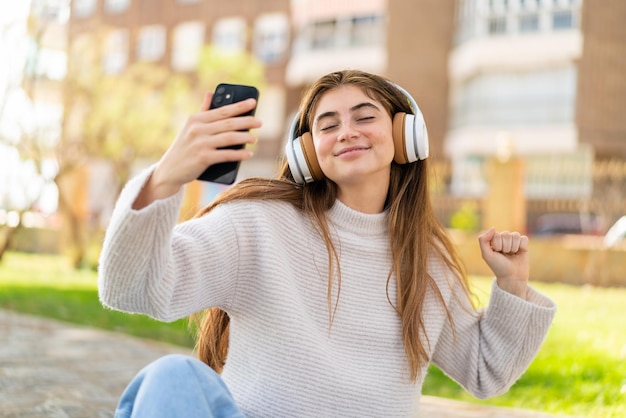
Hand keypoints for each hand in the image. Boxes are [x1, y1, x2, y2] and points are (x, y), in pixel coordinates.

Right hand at [133, 92, 261, 208]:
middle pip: (228, 123)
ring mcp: (200, 144)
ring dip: (245, 138)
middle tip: (260, 123)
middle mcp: (197, 129)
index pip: (222, 110)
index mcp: (196, 119)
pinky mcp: (203, 158)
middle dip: (247, 122)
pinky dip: (239, 154)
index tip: (253, 102)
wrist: (169, 170)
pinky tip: (248, 154)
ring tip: (254, 139)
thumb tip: (210, 92)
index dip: (239, 106)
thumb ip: (202, 110)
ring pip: (229, 138)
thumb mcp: (190, 127)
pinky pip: (226, 155)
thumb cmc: (183, 147)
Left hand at [478, 227, 529, 298]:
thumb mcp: (486, 255)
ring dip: (513, 247)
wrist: (512, 277)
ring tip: (512, 255)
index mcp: (494, 240)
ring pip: (515, 235)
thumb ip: (483, 240)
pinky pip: (524, 238)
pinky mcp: (523, 244)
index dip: (497, 245)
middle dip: (505, 247)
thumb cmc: (498, 266)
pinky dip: (522, 246)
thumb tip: (493, 227)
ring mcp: (514, 241)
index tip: (497, 253)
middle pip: (506, 234)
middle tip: (505, 255)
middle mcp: (503, 239)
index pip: (497, 235)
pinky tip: (519, 252)